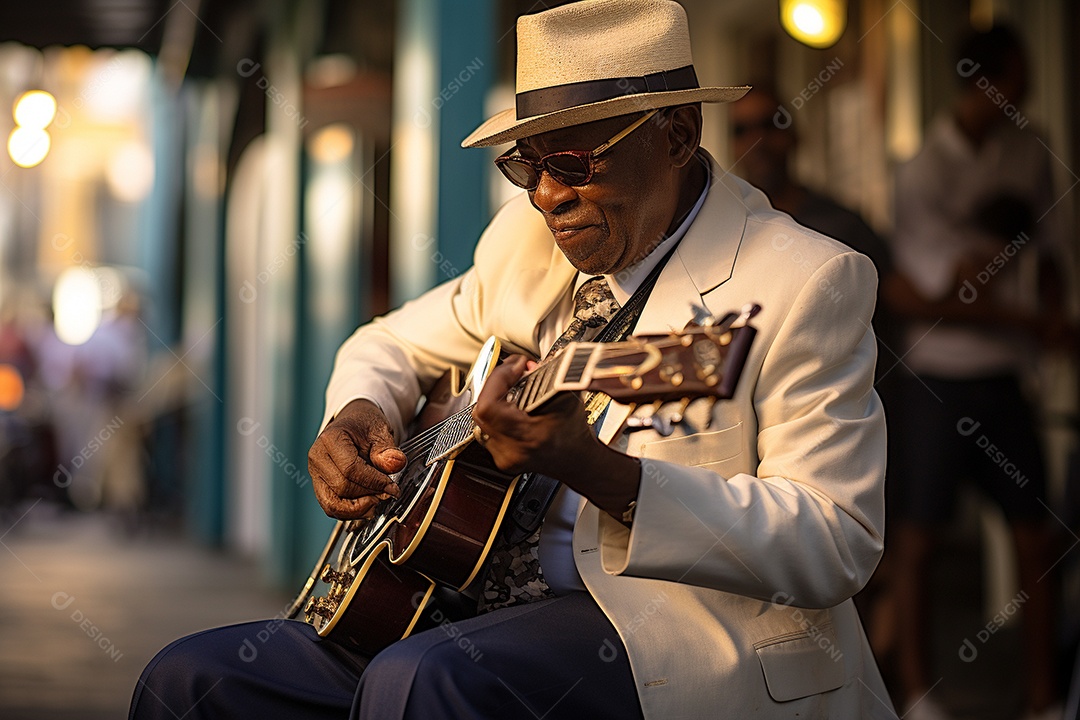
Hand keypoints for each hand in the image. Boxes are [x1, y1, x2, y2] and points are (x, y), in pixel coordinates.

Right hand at [308, 399, 405, 518]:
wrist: (354, 423)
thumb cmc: (365, 425)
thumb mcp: (380, 431)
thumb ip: (387, 450)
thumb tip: (396, 464)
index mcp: (330, 439)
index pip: (350, 470)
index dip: (374, 482)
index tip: (393, 487)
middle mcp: (317, 458)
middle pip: (341, 488)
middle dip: (368, 495)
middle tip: (388, 492)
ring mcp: (316, 474)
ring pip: (332, 504)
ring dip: (357, 509)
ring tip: (377, 502)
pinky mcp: (320, 486)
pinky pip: (331, 507)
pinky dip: (350, 511)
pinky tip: (367, 504)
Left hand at [473, 355, 639, 523]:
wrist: (577, 460)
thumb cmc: (575, 434)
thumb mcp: (566, 399)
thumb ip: (547, 378)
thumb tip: (526, 363)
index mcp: (528, 438)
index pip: (490, 405)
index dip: (499, 379)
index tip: (515, 367)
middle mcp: (511, 450)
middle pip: (482, 410)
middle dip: (496, 384)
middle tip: (512, 373)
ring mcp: (503, 456)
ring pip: (480, 419)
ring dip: (493, 397)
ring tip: (510, 385)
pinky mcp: (500, 456)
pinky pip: (485, 428)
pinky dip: (495, 412)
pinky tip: (507, 403)